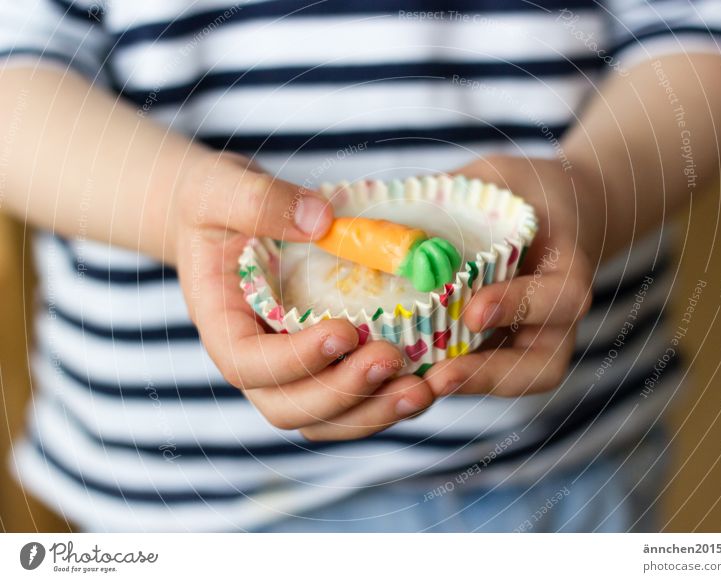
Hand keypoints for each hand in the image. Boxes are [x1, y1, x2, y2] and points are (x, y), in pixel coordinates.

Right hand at [173, 151, 433, 439]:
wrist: (227, 215)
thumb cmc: (214, 203)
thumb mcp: (223, 190)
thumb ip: (260, 202)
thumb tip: (320, 220)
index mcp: (223, 325)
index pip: (248, 365)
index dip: (294, 362)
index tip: (342, 331)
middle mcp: (257, 361)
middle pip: (290, 407)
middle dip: (343, 393)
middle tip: (392, 359)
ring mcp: (293, 369)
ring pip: (327, 418)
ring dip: (375, 411)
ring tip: (423, 388)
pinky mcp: (327, 364)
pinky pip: (355, 400)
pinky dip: (389, 399)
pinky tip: (431, 380)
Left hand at [423, 155, 600, 396]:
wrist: (546, 212)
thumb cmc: (519, 192)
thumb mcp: (496, 175)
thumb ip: (454, 190)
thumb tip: (359, 193)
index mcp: (567, 267)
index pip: (560, 297)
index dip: (520, 305)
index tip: (474, 311)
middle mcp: (556, 316)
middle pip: (542, 365)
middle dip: (490, 374)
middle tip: (439, 377)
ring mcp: (534, 338)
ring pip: (517, 380)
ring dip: (468, 386)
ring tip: (418, 387)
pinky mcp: (506, 348)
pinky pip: (488, 374)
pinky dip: (452, 378)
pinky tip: (409, 376)